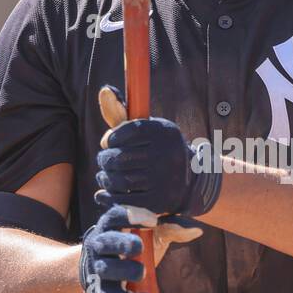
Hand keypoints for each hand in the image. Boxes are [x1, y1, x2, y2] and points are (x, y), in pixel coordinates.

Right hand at [79, 202, 202, 292]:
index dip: (129, 216)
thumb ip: (172, 229)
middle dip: (122, 244)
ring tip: (143, 273)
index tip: (152, 220)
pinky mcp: (101, 290)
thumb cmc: (136, 245)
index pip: (115, 215)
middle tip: (140, 247)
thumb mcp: (152, 234)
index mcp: (112, 225)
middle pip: (105, 242)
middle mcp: (100, 244)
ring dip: (124, 271)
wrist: (112, 272)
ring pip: (105, 269)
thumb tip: (197, 230)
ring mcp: (98, 268)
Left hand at [94, 83, 221, 217]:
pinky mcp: (159, 201)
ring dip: (106, 179)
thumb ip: (123, 114)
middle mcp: (167, 154)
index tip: (107, 142)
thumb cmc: (158, 149)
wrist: (189, 180)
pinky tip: (104, 193)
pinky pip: (126, 199)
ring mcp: (164, 179)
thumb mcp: (147, 130)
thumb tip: (105, 91)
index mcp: (165, 132)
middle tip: (103, 161)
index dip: (112, 138)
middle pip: (121, 158)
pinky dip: (110, 197)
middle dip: (105, 160)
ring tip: (103, 176)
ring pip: (121, 180)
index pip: (129, 132)